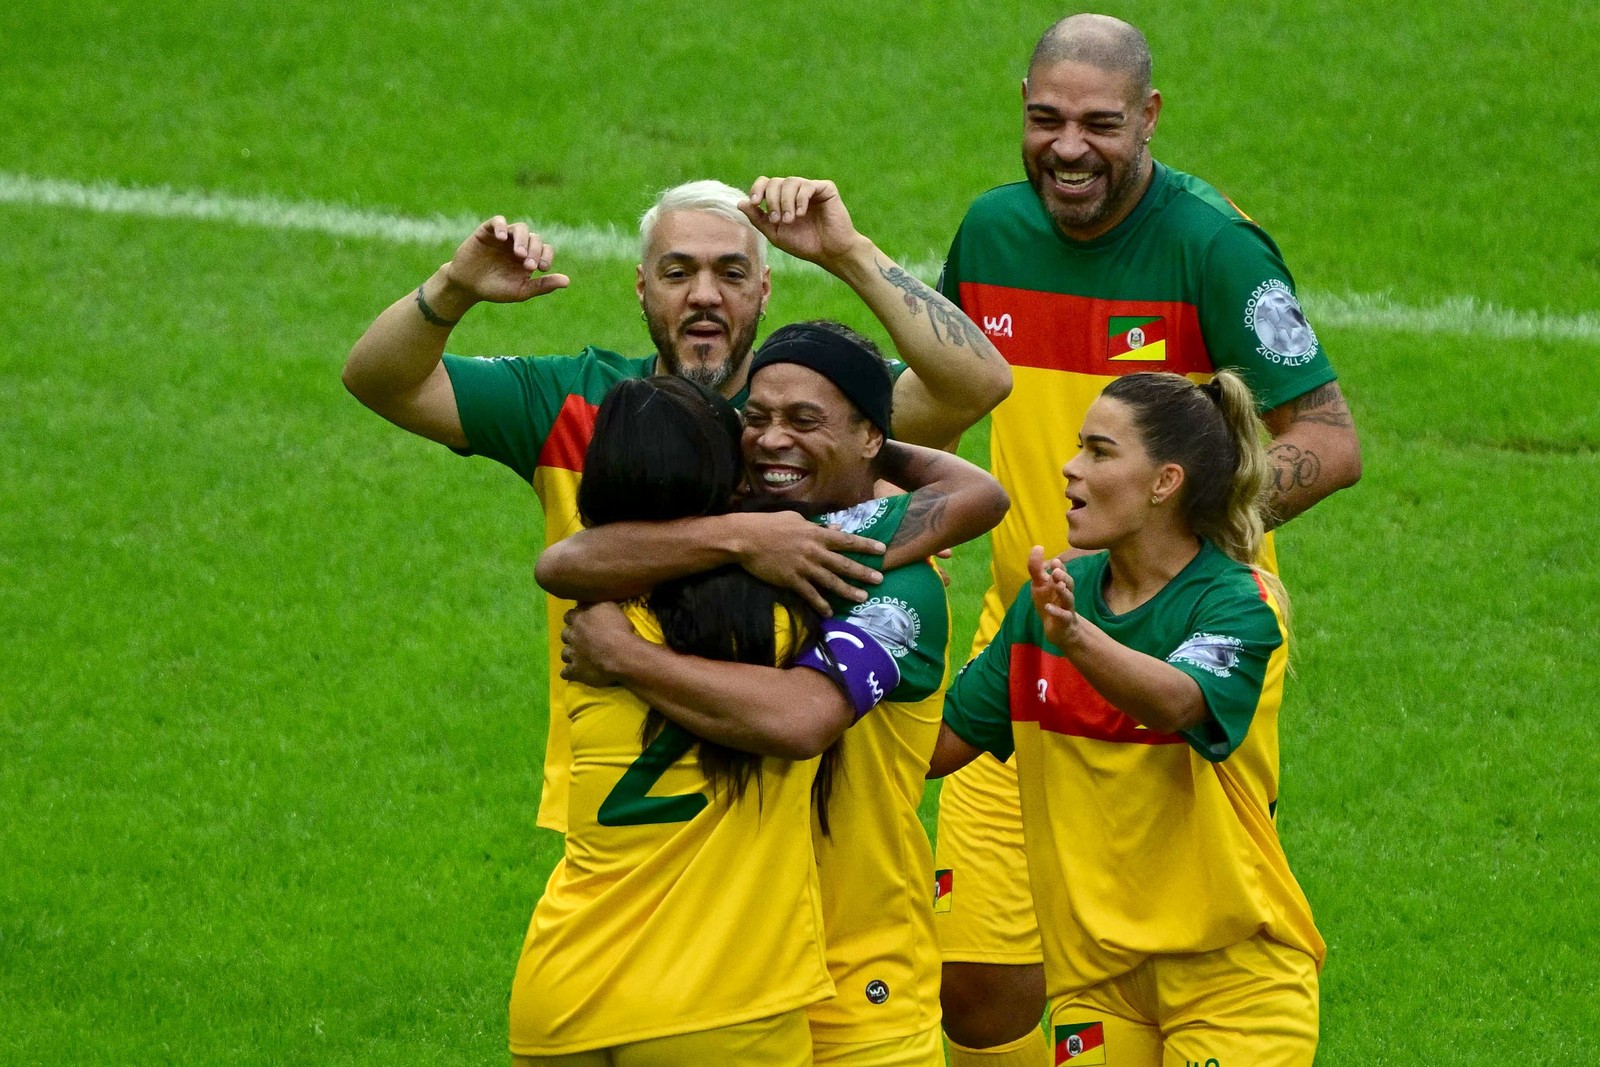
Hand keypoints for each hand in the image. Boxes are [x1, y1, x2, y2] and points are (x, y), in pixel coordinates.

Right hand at [440, 216, 571, 305]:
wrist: (468, 287)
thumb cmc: (495, 289)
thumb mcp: (520, 290)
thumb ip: (542, 286)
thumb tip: (567, 281)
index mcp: (529, 258)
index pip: (546, 249)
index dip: (546, 256)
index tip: (541, 268)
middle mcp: (519, 244)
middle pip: (535, 238)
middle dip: (534, 250)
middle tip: (527, 264)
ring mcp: (504, 237)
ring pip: (520, 228)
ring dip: (522, 239)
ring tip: (518, 254)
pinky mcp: (488, 231)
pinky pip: (498, 221)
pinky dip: (502, 226)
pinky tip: (502, 238)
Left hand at [559, 603, 639, 686]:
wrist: (621, 654)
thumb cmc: (619, 628)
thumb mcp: (609, 606)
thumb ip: (596, 602)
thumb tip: (589, 598)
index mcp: (579, 619)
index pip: (569, 615)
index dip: (575, 618)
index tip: (582, 620)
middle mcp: (572, 636)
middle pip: (565, 634)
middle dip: (572, 635)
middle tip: (582, 638)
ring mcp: (573, 654)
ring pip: (564, 653)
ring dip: (570, 653)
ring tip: (578, 656)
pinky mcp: (576, 671)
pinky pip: (566, 673)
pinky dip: (569, 672)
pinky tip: (574, 672)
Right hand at [733, 511, 885, 614]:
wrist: (746, 539)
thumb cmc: (769, 525)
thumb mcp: (796, 519)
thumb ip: (818, 526)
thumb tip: (837, 528)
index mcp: (816, 534)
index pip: (846, 540)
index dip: (865, 545)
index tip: (882, 550)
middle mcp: (814, 551)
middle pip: (843, 564)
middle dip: (863, 572)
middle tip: (880, 580)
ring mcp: (803, 567)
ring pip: (830, 581)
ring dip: (847, 591)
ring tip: (862, 598)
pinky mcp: (791, 580)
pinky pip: (809, 594)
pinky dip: (820, 604)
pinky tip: (829, 612)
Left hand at [738, 177, 869, 269]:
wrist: (830, 252)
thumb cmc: (804, 244)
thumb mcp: (776, 234)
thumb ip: (758, 218)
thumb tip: (740, 203)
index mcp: (782, 199)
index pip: (765, 183)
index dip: (757, 189)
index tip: (755, 202)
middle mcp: (795, 191)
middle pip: (775, 181)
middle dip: (772, 200)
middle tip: (777, 219)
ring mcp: (810, 188)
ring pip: (790, 182)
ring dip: (786, 202)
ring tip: (791, 220)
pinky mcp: (825, 189)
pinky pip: (807, 186)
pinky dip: (800, 199)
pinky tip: (802, 213)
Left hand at [1028, 545, 1076, 647]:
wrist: (1058, 628)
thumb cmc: (1049, 602)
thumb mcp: (1040, 584)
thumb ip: (1037, 568)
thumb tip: (1037, 547)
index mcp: (1060, 584)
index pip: (1062, 572)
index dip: (1060, 567)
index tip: (1055, 561)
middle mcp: (1065, 594)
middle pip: (1069, 583)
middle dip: (1063, 576)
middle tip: (1056, 571)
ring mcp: (1066, 608)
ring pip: (1069, 598)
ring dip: (1063, 591)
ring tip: (1058, 585)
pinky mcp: (1065, 621)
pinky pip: (1063, 616)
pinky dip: (1056, 611)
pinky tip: (1048, 607)